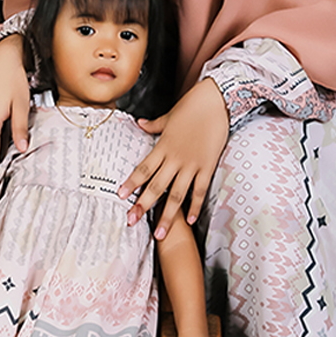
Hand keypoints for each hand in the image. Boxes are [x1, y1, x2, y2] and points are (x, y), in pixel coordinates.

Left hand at [119, 78, 228, 238]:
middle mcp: (174, 158)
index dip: (131, 183)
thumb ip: (153, 125)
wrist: (215, 102)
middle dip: (142, 206)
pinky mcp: (207, 166)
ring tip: (159, 234)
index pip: (143, 169)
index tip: (120, 196)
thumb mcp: (168, 116)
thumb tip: (138, 123)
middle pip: (155, 186)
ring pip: (176, 194)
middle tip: (131, 222)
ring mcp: (191, 164)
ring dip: (167, 215)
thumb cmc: (191, 107)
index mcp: (163, 146)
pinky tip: (188, 220)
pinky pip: (199, 190)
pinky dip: (194, 206)